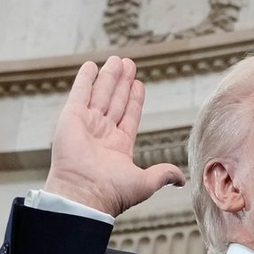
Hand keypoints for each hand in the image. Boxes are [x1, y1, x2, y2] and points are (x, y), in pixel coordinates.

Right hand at [44, 55, 185, 216]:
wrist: (86, 193)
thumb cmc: (114, 192)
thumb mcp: (146, 182)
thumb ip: (164, 174)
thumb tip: (182, 180)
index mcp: (119, 147)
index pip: (129, 116)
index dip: (134, 100)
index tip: (139, 84)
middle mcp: (102, 134)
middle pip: (116, 101)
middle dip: (123, 82)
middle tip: (129, 63)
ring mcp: (86, 124)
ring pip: (101, 94)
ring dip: (109, 77)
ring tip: (118, 60)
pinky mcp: (71, 117)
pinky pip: (79, 93)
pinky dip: (85, 79)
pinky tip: (91, 66)